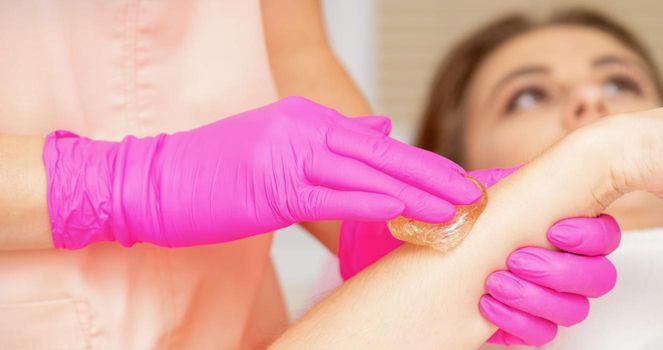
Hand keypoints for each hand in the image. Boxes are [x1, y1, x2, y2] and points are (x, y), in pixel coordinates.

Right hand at [44, 96, 480, 247]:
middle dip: (432, 174)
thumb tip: (380, 130)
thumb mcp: (278, 143)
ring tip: (455, 207)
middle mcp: (303, 128)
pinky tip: (403, 209)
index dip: (420, 164)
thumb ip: (332, 138)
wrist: (153, 179)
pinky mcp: (272, 185)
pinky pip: (333, 193)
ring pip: (366, 172)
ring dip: (415, 191)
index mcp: (307, 118)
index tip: (454, 181)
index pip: (378, 143)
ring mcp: (287, 154)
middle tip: (474, 192)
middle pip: (383, 153)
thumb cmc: (215, 171)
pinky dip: (372, 200)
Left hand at [338, 166, 621, 346]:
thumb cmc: (443, 225)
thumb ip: (513, 179)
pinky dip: (519, 323)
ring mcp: (541, 292)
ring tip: (493, 284)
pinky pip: (544, 333)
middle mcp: (554, 257)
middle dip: (558, 270)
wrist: (408, 267)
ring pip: (574, 307)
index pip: (603, 233)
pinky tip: (487, 309)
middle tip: (516, 260)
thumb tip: (546, 158)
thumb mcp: (472, 193)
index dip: (587, 236)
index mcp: (551, 221)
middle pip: (598, 276)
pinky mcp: (523, 321)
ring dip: (536, 298)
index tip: (552, 230)